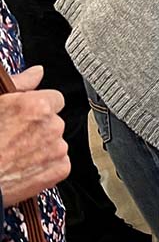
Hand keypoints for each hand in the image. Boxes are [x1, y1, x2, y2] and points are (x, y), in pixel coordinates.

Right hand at [0, 67, 69, 206]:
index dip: (39, 107)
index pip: (55, 98)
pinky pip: (59, 163)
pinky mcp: (60, 170)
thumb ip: (20, 84)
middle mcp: (52, 125)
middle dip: (40, 128)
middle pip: (55, 121)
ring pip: (56, 142)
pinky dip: (46, 166)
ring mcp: (58, 148)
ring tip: (16, 155)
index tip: (26, 117)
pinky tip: (24, 168)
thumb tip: (37, 72)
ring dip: (43, 147)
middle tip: (15, 138)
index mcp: (36, 105)